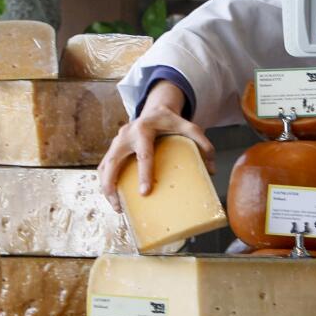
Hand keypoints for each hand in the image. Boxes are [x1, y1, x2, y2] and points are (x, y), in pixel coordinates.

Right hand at [97, 82, 214, 210]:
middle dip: (112, 184)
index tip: (144, 192)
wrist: (155, 109)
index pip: (143, 155)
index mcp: (144, 129)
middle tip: (119, 206)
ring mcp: (116, 141)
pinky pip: (104, 166)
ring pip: (104, 166)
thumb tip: (211, 169)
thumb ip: (202, 143)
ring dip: (106, 187)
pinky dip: (106, 182)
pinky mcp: (113, 147)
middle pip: (112, 162)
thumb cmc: (171, 121)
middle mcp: (126, 135)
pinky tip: (114, 197)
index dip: (144, 174)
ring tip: (116, 206)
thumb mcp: (189, 126)